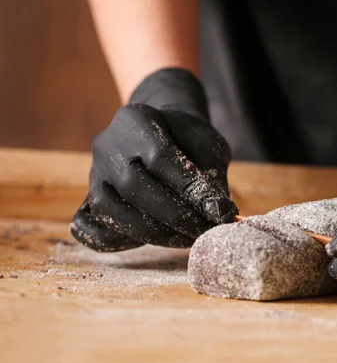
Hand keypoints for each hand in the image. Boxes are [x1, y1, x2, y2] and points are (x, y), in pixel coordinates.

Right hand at [70, 68, 237, 251]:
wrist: (166, 133)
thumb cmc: (190, 139)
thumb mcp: (208, 146)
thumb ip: (211, 177)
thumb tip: (219, 214)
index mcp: (136, 120)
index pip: (160, 158)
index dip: (190, 190)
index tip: (220, 213)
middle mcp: (107, 145)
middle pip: (133, 186)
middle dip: (174, 216)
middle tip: (205, 231)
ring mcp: (95, 173)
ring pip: (110, 210)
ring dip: (153, 233)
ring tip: (187, 239)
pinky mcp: (90, 200)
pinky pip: (94, 229)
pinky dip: (122, 242)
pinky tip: (157, 240)